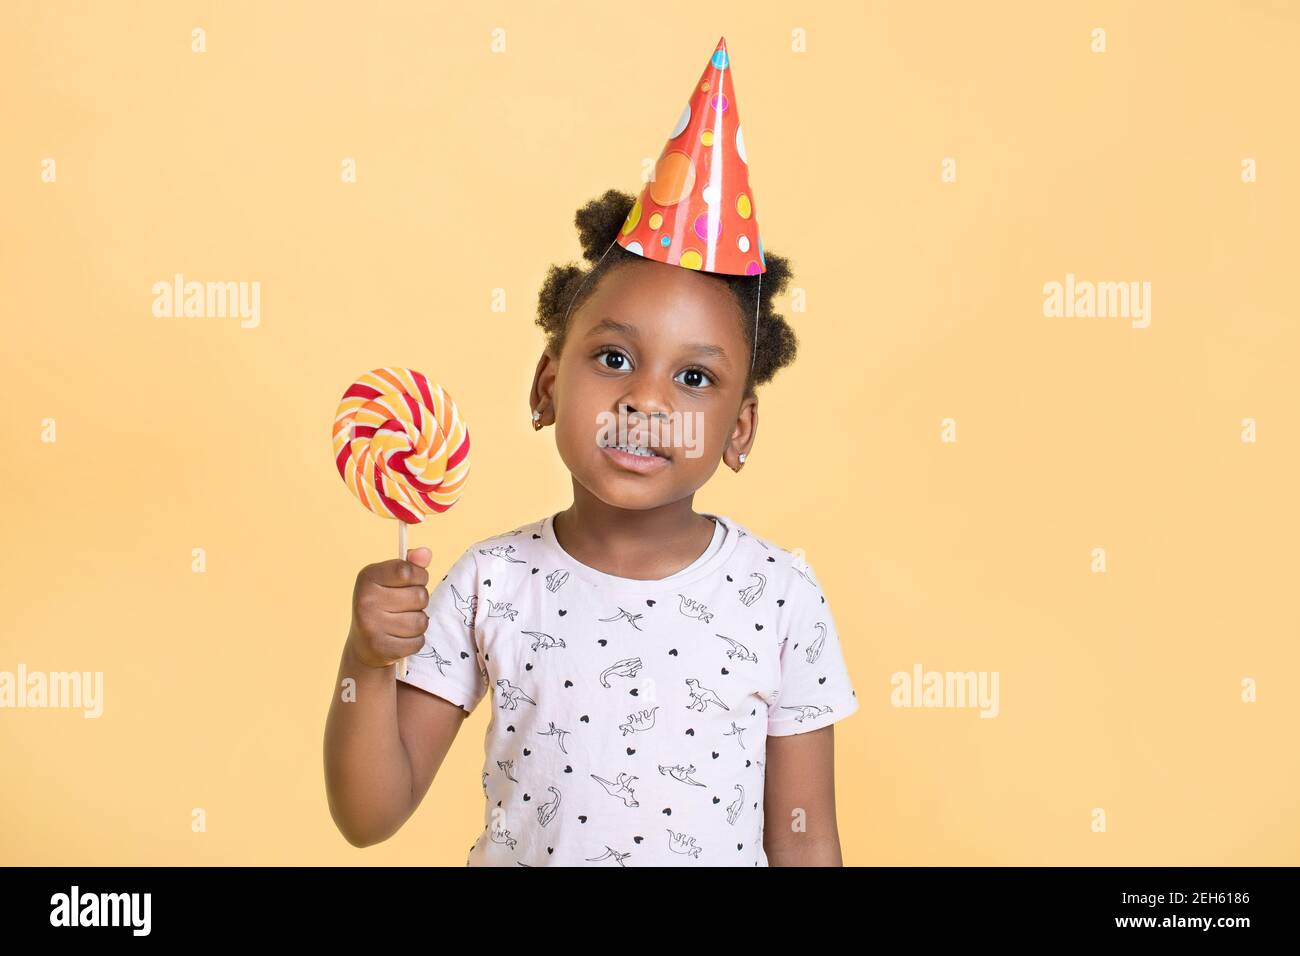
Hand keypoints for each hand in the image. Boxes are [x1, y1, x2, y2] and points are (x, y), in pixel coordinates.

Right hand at [346, 547, 432, 668]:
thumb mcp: (392, 580)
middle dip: (419, 602)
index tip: (412, 582)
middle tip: (403, 607)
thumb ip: (411, 565)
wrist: (363, 645)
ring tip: (401, 623)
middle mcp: (365, 600)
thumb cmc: (383, 605)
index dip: (419, 577)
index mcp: (367, 577)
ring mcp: (371, 625)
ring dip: (418, 622)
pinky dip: (414, 641)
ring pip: (421, 621)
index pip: (407, 570)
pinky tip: (399, 638)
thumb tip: (425, 553)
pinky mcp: (381, 648)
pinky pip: (418, 641)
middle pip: (420, 596)